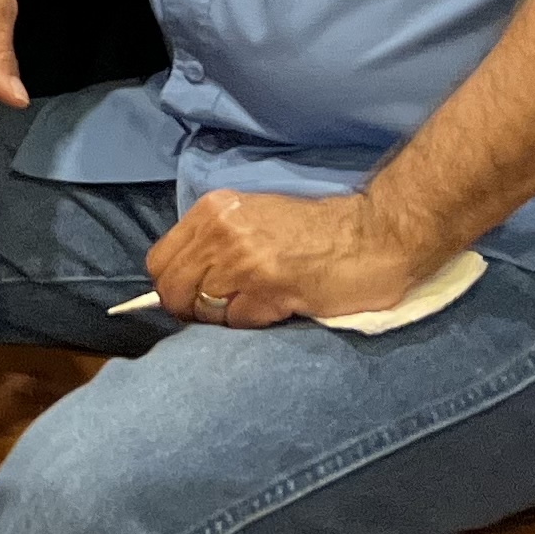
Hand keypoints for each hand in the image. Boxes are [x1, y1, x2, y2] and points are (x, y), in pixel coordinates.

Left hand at [141, 187, 444, 330]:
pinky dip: (255, 323)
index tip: (196, 297)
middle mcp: (220, 231)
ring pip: (202, 311)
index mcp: (213, 210)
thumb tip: (180, 282)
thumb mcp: (253, 219)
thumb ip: (215, 242)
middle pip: (172, 290)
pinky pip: (238, 323)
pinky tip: (280, 307)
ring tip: (259, 305)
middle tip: (226, 311)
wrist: (376, 235)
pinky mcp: (269, 287)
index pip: (159, 261)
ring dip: (226, 319)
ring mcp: (243, 259)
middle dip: (191, 310)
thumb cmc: (318, 232)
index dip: (173, 286)